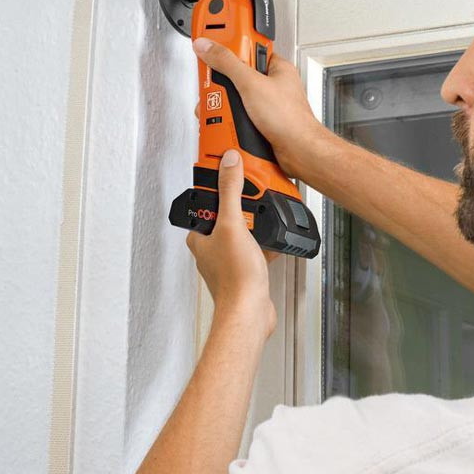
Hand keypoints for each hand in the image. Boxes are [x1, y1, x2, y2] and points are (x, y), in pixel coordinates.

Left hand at [186, 148, 278, 340]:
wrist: (250, 312)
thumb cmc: (235, 278)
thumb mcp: (233, 223)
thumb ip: (230, 190)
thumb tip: (228, 162)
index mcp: (198, 236)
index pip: (206, 202)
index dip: (219, 187)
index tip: (231, 173)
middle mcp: (209, 249)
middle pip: (226, 216)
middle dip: (242, 206)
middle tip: (254, 197)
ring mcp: (227, 260)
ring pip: (241, 233)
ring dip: (254, 225)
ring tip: (265, 216)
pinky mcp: (243, 271)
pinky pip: (254, 250)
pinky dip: (264, 243)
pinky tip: (274, 240)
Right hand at [192, 38, 325, 179]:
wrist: (298, 153)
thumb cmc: (290, 119)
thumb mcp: (251, 84)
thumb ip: (227, 63)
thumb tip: (208, 46)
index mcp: (275, 67)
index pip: (246, 47)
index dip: (227, 44)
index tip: (211, 42)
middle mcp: (270, 85)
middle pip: (235, 74)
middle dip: (220, 83)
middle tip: (214, 86)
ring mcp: (265, 104)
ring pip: (234, 98)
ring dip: (222, 105)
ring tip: (220, 108)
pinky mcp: (259, 122)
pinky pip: (238, 116)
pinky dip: (228, 120)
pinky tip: (227, 123)